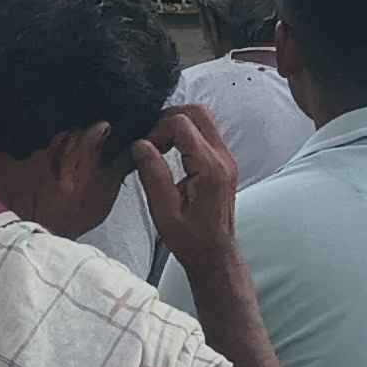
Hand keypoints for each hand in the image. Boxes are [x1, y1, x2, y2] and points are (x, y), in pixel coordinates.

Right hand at [132, 103, 244, 276]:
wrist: (214, 255)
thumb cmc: (190, 239)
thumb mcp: (164, 210)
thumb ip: (153, 173)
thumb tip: (140, 144)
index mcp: (210, 169)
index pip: (182, 124)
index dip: (157, 130)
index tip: (146, 149)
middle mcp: (223, 159)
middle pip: (198, 112)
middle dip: (168, 118)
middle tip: (151, 139)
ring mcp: (227, 159)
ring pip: (204, 119)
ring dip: (177, 125)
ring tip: (158, 146)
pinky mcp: (224, 163)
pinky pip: (206, 133)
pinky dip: (185, 134)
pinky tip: (170, 153)